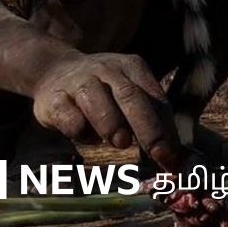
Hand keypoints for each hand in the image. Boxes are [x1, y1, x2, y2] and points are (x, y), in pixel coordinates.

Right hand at [32, 53, 180, 171]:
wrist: (54, 71)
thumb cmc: (103, 91)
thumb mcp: (129, 92)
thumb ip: (150, 116)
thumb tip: (173, 154)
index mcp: (132, 68)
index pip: (155, 98)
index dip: (166, 129)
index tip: (172, 158)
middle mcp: (107, 70)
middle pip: (130, 97)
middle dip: (147, 127)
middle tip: (157, 153)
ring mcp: (79, 82)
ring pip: (96, 101)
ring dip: (112, 124)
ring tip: (122, 142)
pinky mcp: (54, 99)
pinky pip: (68, 116)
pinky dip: (79, 130)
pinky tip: (83, 134)